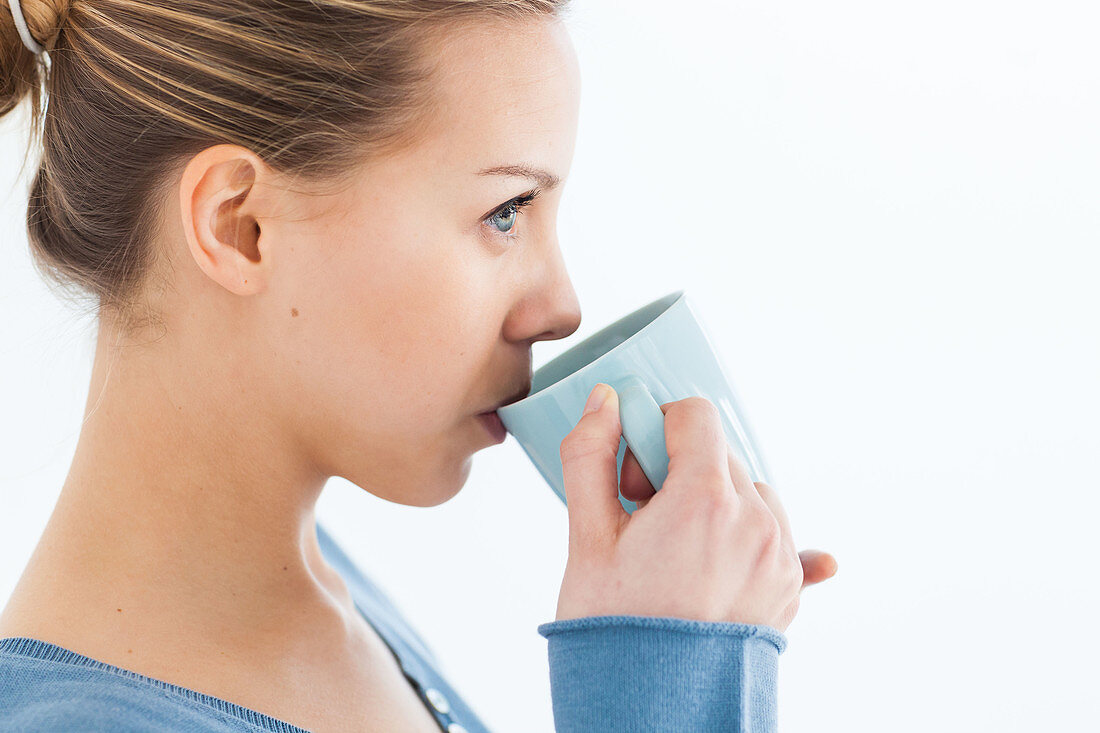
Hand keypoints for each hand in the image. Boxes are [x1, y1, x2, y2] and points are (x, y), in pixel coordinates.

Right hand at [555, 383, 836, 632]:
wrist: (652, 709)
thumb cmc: (614, 627)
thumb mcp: (586, 537)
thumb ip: (589, 455)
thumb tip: (606, 401)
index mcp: (706, 498)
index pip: (695, 415)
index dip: (656, 434)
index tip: (634, 477)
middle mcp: (755, 520)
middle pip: (719, 456)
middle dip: (679, 473)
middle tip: (644, 523)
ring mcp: (778, 556)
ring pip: (750, 493)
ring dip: (716, 504)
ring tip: (678, 552)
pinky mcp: (788, 588)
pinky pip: (782, 538)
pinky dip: (759, 538)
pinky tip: (762, 554)